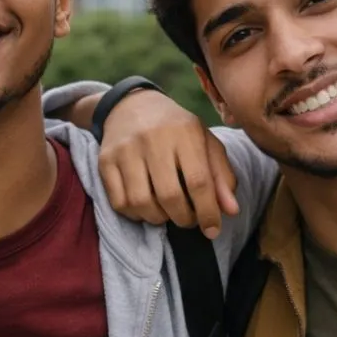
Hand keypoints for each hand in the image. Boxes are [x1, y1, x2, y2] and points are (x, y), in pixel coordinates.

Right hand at [97, 89, 239, 237]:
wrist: (131, 106)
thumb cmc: (176, 130)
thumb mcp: (205, 143)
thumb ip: (222, 176)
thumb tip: (231, 211)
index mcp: (185, 132)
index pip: (199, 181)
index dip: (208, 212)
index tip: (213, 230)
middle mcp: (153, 139)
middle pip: (169, 196)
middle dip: (183, 218)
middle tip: (188, 220)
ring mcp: (125, 150)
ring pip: (141, 203)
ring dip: (158, 218)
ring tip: (167, 213)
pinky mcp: (105, 161)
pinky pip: (119, 202)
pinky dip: (135, 214)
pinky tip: (145, 208)